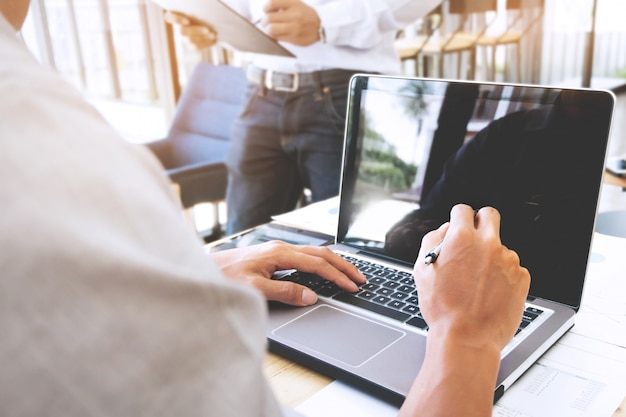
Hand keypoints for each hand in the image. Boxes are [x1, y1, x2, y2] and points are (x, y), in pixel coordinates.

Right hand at [163, 10, 216, 49]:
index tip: (187, 21)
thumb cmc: (204, 11)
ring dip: (203, 38)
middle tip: (207, 30)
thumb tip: (201, 4)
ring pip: (190, 40)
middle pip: (182, 32)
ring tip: (214, 34)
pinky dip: (206, 43)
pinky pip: (197, 46)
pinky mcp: (192, 45)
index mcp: (177, 15)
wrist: (212, 23)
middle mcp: (179, 27)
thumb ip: (197, 7)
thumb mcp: (200, 8)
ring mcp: (185, 38)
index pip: (169, 17)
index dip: (176, 20)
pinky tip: (214, 40)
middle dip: (196, 31)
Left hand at [210, 241, 365, 305]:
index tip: (352, 287)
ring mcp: (277, 250)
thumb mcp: (254, 289)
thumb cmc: (224, 277)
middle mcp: (280, 248)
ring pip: (314, 253)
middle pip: (321, 254)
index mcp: (279, 253)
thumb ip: (284, 293)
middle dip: (343, 266)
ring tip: (349, 273)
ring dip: (333, 263)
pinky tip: (323, 270)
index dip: (337, 276)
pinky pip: (304, 256)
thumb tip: (310, 296)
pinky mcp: (273, 255)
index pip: (317, 264)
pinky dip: (320, 263)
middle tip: (361, 278)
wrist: (203, 268)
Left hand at [260, 0, 321, 45]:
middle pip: (269, 18)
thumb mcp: (296, 3)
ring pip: (271, 30)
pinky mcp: (294, 39)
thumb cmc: (305, 15)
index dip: (266, 8)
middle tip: (267, 22)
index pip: (272, 4)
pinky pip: (277, 38)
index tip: (267, 11)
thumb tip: (267, 10)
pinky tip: (277, 34)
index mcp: (294, 4)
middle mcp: (294, 15)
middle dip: (265, 21)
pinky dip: (273, 36)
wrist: (320, 27)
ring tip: (271, 28)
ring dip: (268, 30)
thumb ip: (282, 4)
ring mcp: (294, 28)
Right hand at [399, 205, 529, 416]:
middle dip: (480, 222)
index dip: (457, 218)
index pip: (462, 210)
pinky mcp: (522, 276)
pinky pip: (512, 268)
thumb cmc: (442, 308)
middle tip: (474, 238)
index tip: (458, 226)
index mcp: (461, 238)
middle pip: (489, 215)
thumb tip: (445, 229)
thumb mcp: (422, 270)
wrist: (467, 338)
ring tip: (478, 282)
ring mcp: (508, 260)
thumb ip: (432, 240)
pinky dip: (503, 276)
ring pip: (500, 246)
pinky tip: (490, 292)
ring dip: (491, 256)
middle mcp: (487, 243)